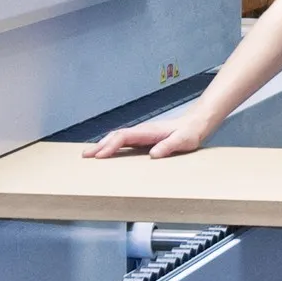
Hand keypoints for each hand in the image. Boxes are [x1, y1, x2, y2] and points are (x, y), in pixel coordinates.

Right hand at [83, 117, 206, 159]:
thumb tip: (154, 154)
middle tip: (85, 156)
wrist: (196, 124)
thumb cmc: (190, 132)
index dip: (111, 146)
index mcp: (148, 131)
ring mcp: (141, 134)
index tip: (100, 155)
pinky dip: (112, 147)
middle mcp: (141, 131)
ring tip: (89, 155)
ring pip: (117, 138)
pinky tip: (107, 153)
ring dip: (103, 146)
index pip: (124, 137)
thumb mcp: (183, 140)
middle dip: (100, 145)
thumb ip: (169, 146)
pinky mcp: (143, 139)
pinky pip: (124, 142)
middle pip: (115, 136)